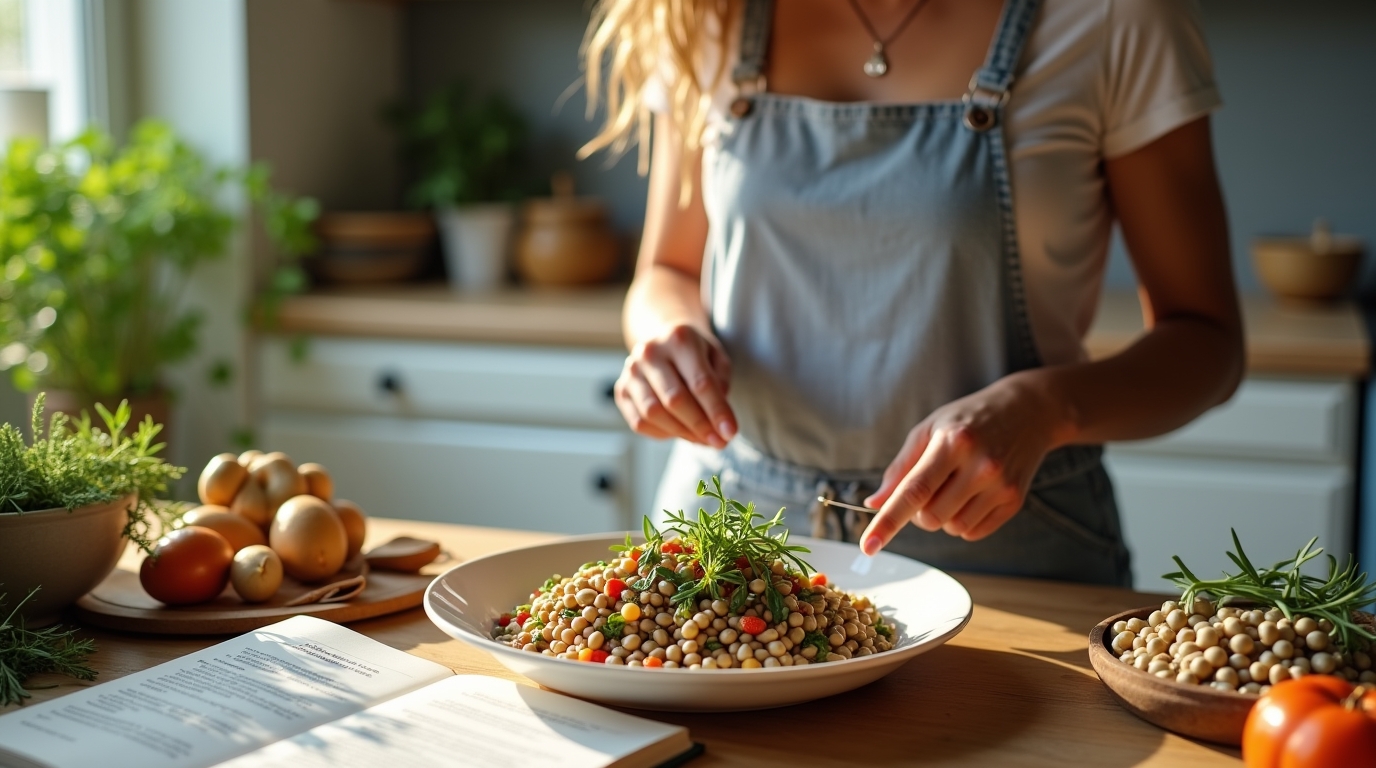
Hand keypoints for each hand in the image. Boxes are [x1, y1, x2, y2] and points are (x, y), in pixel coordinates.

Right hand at [614, 324, 736, 447]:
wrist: (665, 341)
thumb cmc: (696, 353)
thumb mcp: (717, 358)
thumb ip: (720, 386)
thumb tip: (717, 421)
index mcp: (679, 338)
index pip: (700, 382)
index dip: (716, 411)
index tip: (730, 432)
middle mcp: (650, 352)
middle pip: (674, 399)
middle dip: (700, 426)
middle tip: (719, 442)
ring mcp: (631, 371)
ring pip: (653, 413)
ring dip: (681, 432)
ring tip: (702, 438)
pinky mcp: (621, 390)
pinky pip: (639, 422)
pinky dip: (663, 433)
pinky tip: (679, 431)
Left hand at [859, 374, 1068, 553]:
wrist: (1028, 412)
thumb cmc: (968, 419)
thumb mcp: (930, 429)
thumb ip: (900, 468)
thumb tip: (875, 503)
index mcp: (953, 442)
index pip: (914, 491)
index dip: (888, 521)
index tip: (868, 546)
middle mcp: (981, 466)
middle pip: (931, 517)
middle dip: (919, 512)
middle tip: (929, 487)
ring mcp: (1001, 485)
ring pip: (952, 528)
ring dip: (943, 516)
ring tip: (955, 485)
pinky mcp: (1015, 501)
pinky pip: (973, 533)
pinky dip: (963, 521)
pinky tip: (972, 494)